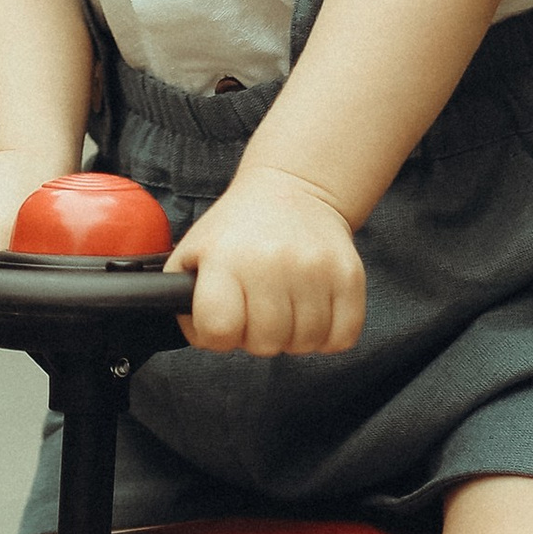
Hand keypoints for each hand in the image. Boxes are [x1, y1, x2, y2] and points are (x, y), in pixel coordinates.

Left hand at [171, 162, 365, 356]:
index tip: (225, 319)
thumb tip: (202, 335)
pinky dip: (328, 335)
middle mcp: (272, 262)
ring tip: (284, 306)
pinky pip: (343, 337)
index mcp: (226, 258)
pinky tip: (312, 310)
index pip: (219, 330)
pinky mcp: (350, 275)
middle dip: (257, 336)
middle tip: (257, 309)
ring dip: (293, 336)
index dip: (219, 335)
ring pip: (304, 344)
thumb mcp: (193, 252)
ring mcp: (315, 268)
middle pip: (265, 344)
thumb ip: (182, 299)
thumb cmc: (237, 229)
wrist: (292, 190)